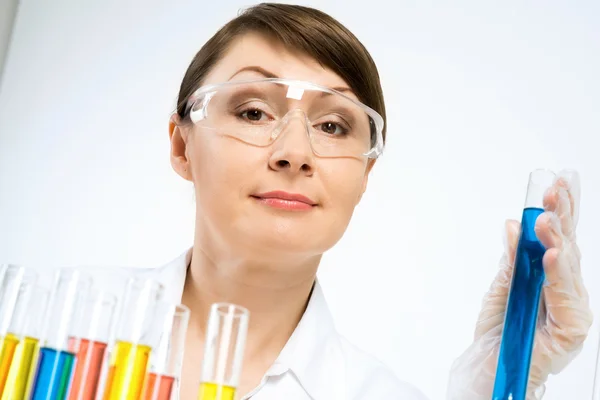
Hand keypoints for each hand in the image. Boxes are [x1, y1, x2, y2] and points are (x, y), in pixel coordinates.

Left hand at [446, 170, 592, 398]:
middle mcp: (567, 292)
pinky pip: (565, 299)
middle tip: (554, 190)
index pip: (559, 239)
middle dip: (563, 216)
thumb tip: (512, 225)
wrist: (488, 367)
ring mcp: (572, 311)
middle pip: (569, 248)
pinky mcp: (572, 331)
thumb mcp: (502, 285)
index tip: (554, 183)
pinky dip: (557, 275)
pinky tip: (550, 255)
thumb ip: (512, 258)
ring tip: (546, 218)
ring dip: (557, 240)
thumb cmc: (498, 328)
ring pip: (569, 269)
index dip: (560, 211)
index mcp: (553, 278)